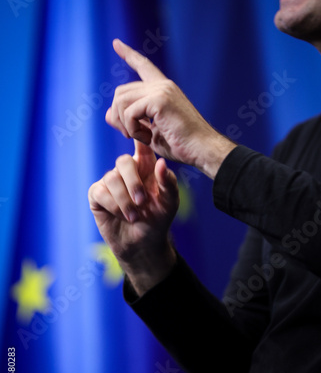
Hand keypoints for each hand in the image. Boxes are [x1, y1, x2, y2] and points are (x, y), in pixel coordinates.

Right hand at [88, 141, 178, 294]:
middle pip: (123, 161)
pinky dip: (112, 205)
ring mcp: (110, 181)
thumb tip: (161, 162)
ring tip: (134, 216)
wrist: (143, 244)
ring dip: (124, 200)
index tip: (139, 128)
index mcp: (146, 167)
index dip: (139, 135)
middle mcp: (126, 171)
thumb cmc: (158, 220)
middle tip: (142, 202)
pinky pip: (100, 192)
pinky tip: (121, 216)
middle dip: (133, 182)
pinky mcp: (97, 195)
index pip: (141, 146)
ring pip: (112, 179)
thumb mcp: (170, 203)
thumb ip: (168, 182)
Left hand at [106, 40, 235, 178]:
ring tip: (141, 137)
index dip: (129, 55)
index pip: (143, 66)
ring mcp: (162, 90)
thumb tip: (108, 113)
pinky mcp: (160, 100)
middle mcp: (163, 85)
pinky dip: (132, 129)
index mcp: (163, 90)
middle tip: (130, 135)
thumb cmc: (182, 145)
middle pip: (121, 92)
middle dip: (118, 117)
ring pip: (121, 100)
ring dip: (125, 124)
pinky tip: (146, 137)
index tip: (116, 44)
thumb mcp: (150, 133)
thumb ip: (130, 122)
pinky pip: (130, 112)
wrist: (202, 150)